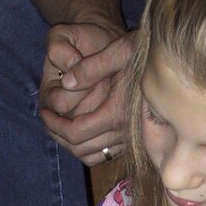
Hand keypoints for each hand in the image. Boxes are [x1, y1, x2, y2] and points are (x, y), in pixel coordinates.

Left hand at [39, 25, 135, 165]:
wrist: (162, 62)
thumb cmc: (139, 51)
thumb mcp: (118, 49)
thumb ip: (90, 66)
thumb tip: (66, 83)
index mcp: (118, 113)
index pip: (75, 132)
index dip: (54, 125)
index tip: (43, 112)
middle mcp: (124, 132)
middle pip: (80, 149)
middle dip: (58, 135)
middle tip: (47, 119)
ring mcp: (128, 140)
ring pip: (89, 156)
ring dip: (69, 144)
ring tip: (59, 125)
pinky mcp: (130, 143)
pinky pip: (101, 156)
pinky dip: (85, 148)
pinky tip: (77, 130)